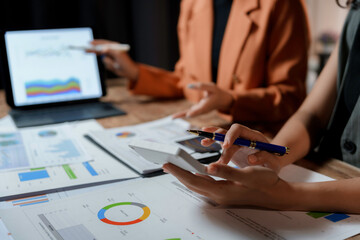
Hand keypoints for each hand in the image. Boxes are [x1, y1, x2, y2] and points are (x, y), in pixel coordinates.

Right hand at [89, 40, 138, 81]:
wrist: (129, 72)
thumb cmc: (126, 62)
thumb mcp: (118, 55)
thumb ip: (110, 51)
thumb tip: (103, 49)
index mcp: (114, 46)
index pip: (103, 43)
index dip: (96, 43)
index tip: (89, 43)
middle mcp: (112, 51)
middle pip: (100, 49)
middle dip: (94, 50)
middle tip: (86, 50)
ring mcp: (111, 57)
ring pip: (104, 59)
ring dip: (108, 62)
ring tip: (115, 64)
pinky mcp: (110, 63)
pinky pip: (106, 63)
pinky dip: (109, 66)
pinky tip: (115, 66)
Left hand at [163, 163, 293, 209]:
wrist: (275, 194)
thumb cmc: (264, 183)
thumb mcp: (246, 175)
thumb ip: (226, 171)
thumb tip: (208, 167)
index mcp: (221, 190)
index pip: (193, 180)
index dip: (179, 172)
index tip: (167, 164)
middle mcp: (218, 194)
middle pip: (192, 184)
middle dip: (178, 174)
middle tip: (166, 165)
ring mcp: (221, 195)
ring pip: (197, 185)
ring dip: (185, 176)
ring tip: (176, 168)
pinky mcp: (224, 192)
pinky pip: (204, 185)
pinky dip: (195, 178)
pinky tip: (194, 173)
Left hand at [172, 83, 233, 118]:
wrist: (222, 100)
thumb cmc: (217, 92)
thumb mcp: (211, 87)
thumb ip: (201, 86)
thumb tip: (188, 86)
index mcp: (207, 105)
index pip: (200, 109)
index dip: (194, 112)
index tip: (188, 115)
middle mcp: (202, 110)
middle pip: (192, 113)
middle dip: (183, 115)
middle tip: (173, 117)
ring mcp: (200, 111)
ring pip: (189, 114)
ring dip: (181, 115)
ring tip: (172, 117)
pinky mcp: (198, 110)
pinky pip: (189, 112)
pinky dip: (183, 114)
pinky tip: (175, 116)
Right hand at [202, 124, 284, 171]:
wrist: (272, 163)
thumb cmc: (274, 162)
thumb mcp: (274, 162)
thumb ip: (264, 158)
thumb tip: (251, 158)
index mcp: (254, 136)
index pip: (239, 129)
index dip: (230, 136)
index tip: (225, 146)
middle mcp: (244, 136)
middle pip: (228, 132)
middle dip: (219, 139)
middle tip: (211, 149)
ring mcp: (237, 140)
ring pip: (222, 135)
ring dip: (212, 137)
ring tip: (203, 142)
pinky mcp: (232, 146)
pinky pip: (220, 141)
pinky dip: (212, 140)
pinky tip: (204, 142)